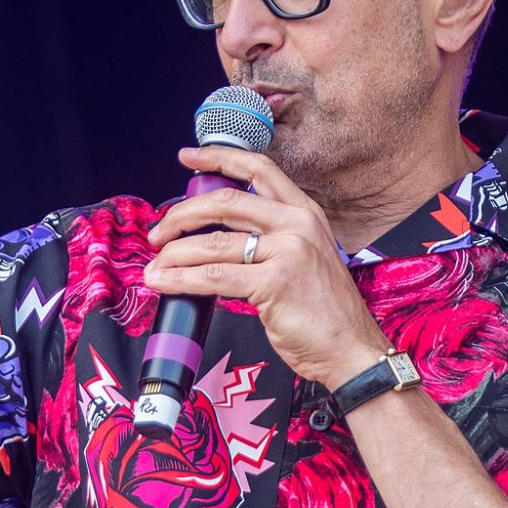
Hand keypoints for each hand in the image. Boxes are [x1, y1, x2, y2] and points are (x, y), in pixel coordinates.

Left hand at [142, 145, 390, 388]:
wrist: (351, 350)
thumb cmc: (323, 312)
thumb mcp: (302, 258)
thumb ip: (269, 238)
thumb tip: (214, 234)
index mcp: (305, 212)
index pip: (257, 169)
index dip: (218, 158)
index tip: (187, 157)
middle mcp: (298, 224)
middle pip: (224, 203)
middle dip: (181, 215)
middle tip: (158, 233)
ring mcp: (289, 251)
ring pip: (212, 242)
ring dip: (173, 254)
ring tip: (155, 266)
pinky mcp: (276, 282)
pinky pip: (213, 276)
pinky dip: (181, 280)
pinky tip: (164, 283)